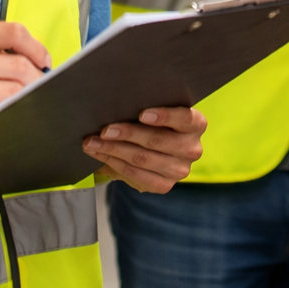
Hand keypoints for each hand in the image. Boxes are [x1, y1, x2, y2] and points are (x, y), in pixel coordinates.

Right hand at [0, 23, 50, 156]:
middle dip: (36, 80)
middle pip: (19, 66)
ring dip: (25, 100)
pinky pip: (2, 114)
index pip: (12, 32)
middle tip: (37, 89)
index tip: (43, 61)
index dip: (36, 47)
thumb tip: (41, 61)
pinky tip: (3, 117)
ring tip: (18, 103)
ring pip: (14, 93)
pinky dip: (10, 116)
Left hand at [84, 106, 206, 192]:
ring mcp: (180, 170)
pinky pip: (135, 174)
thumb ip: (148, 106)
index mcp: (196, 124)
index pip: (184, 118)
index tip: (141, 114)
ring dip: (113, 149)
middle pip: (157, 140)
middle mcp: (192, 148)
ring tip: (92, 142)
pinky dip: (114, 162)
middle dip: (127, 134)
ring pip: (142, 159)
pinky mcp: (164, 185)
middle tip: (104, 130)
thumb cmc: (155, 122)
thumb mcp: (159, 111)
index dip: (164, 116)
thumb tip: (119, 101)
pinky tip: (100, 154)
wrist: (158, 150)